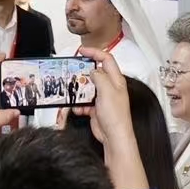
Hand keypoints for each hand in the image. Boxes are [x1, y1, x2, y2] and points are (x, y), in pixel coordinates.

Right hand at [75, 48, 146, 188]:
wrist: (114, 137)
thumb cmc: (116, 116)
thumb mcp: (107, 91)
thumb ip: (99, 77)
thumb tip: (93, 70)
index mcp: (116, 80)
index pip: (106, 59)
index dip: (94, 53)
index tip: (82, 51)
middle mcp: (110, 87)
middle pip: (94, 73)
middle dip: (83, 74)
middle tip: (73, 73)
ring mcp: (103, 98)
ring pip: (87, 88)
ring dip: (79, 91)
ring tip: (74, 93)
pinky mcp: (96, 108)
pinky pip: (84, 102)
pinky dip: (79, 104)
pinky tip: (79, 109)